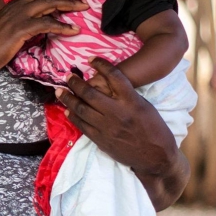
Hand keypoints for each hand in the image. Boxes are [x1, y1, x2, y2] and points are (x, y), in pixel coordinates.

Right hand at [0, 0, 90, 73]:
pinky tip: (73, 30)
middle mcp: (18, 5)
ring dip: (69, 2)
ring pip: (49, 2)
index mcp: (16, 4)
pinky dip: (62, 26)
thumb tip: (40, 23)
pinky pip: (46, 24)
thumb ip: (23, 22)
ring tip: (85, 5)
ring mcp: (18, 16)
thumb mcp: (8, 28)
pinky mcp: (19, 29)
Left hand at [57, 58, 178, 177]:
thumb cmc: (153, 129)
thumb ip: (127, 96)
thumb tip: (109, 85)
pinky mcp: (100, 139)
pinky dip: (72, 116)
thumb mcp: (145, 107)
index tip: (90, 59)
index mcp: (132, 101)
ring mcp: (107, 126)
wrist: (155, 156)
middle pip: (90, 93)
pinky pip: (81, 125)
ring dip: (68, 99)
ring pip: (81, 109)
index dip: (101, 65)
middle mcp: (117, 112)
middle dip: (76, 83)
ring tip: (59, 92)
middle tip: (67, 76)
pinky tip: (67, 110)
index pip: (114, 77)